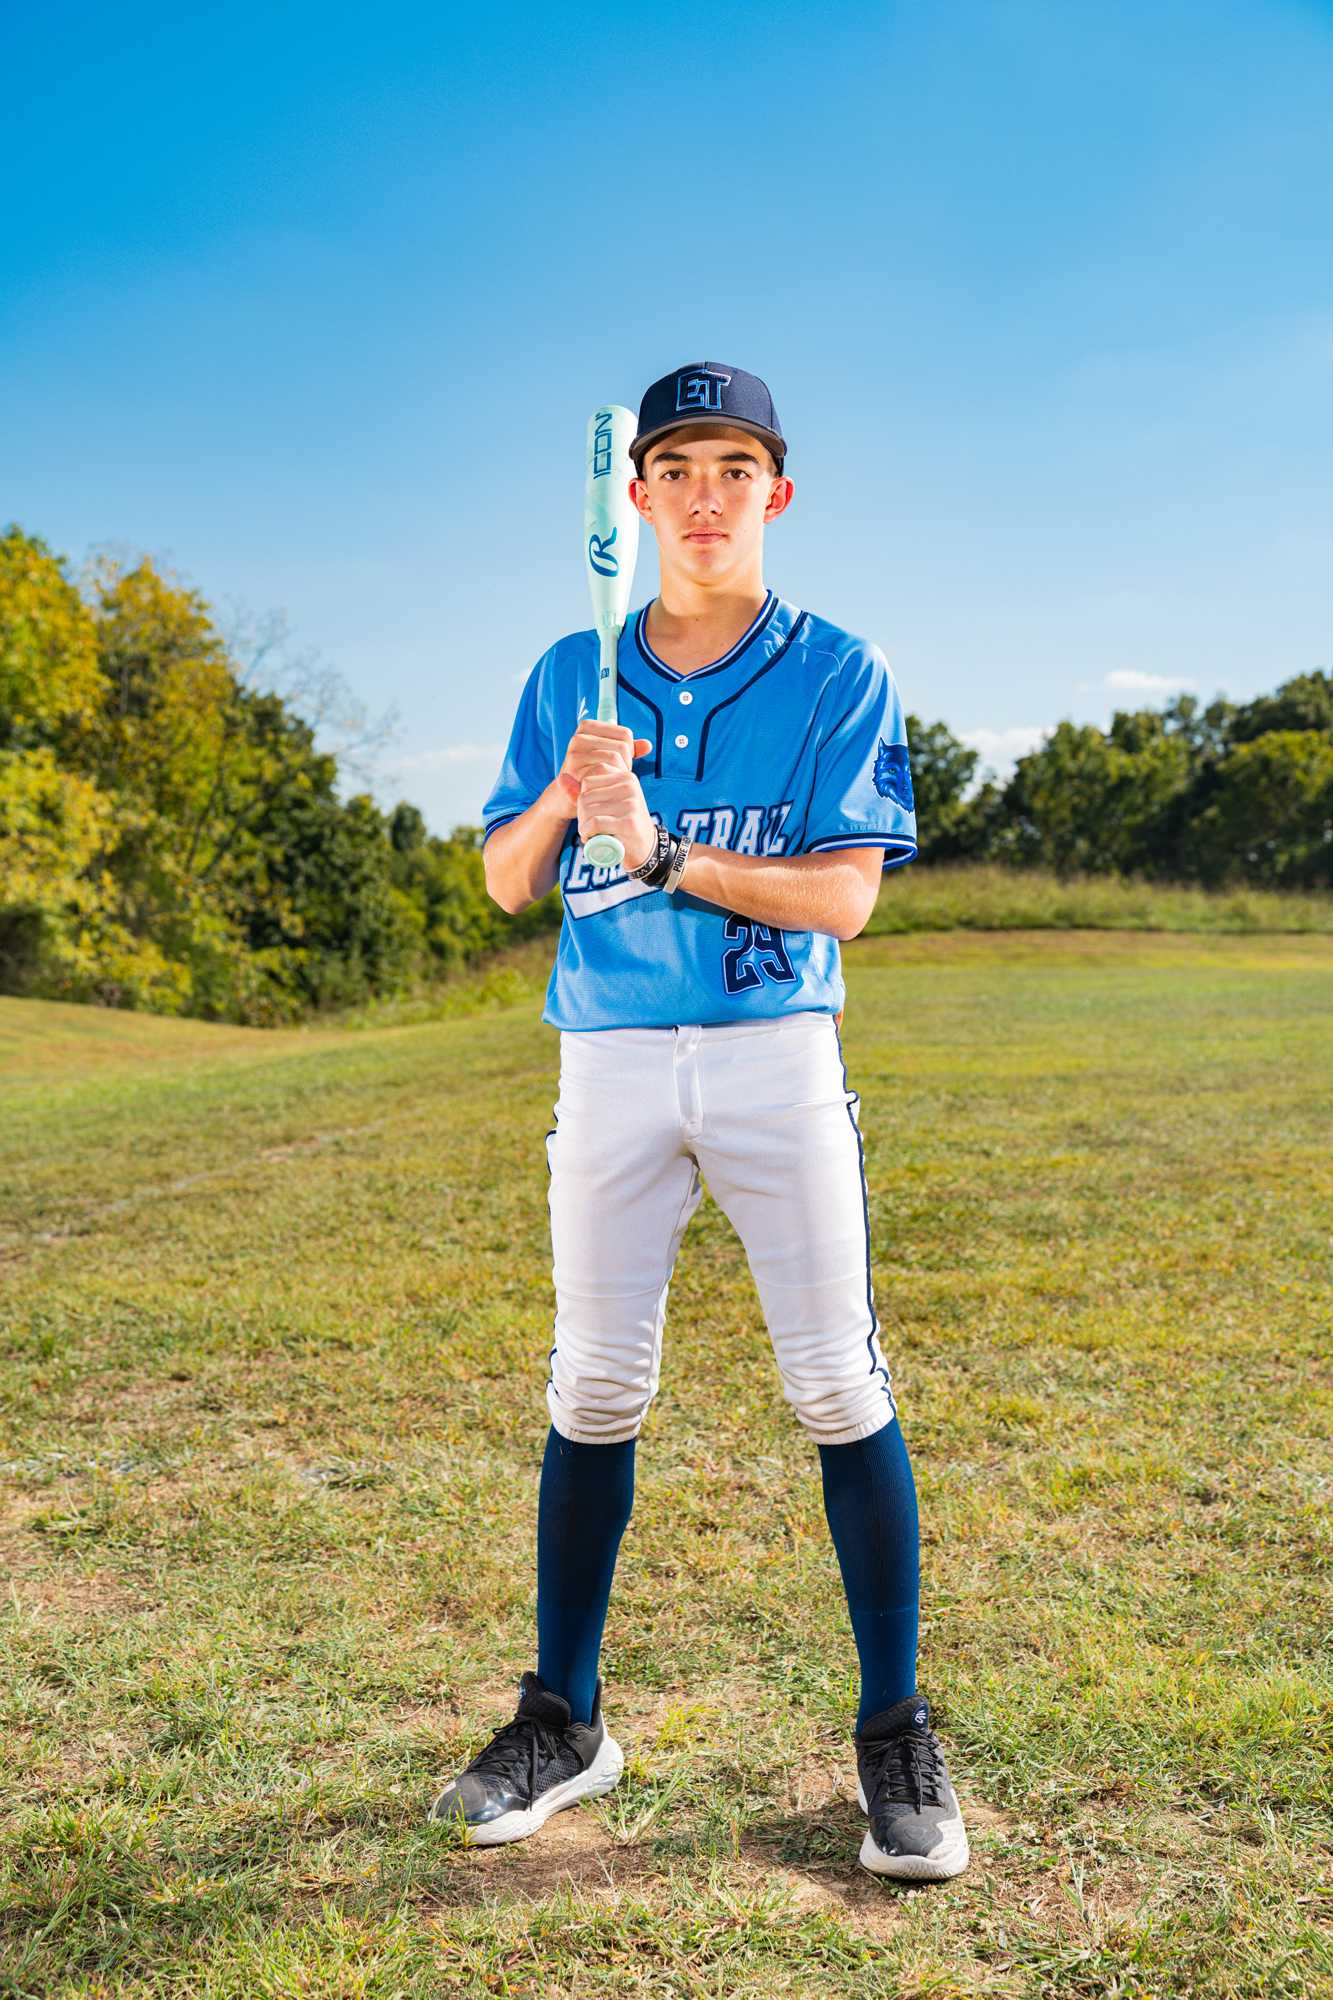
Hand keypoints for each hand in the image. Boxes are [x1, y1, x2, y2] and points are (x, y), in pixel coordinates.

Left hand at [556, 720, 656, 869]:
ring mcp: (631, 804)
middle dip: (582, 815)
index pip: (587, 782)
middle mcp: (629, 786)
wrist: (645, 848)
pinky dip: (587, 833)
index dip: (583, 801)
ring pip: (587, 810)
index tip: (593, 813)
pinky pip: (594, 823)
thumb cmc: (621, 823)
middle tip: (592, 827)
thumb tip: (560, 777)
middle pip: (585, 797)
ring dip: (583, 826)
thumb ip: (582, 791)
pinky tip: (591, 838)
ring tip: (593, 833)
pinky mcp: (628, 822)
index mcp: (625, 776)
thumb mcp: (605, 803)